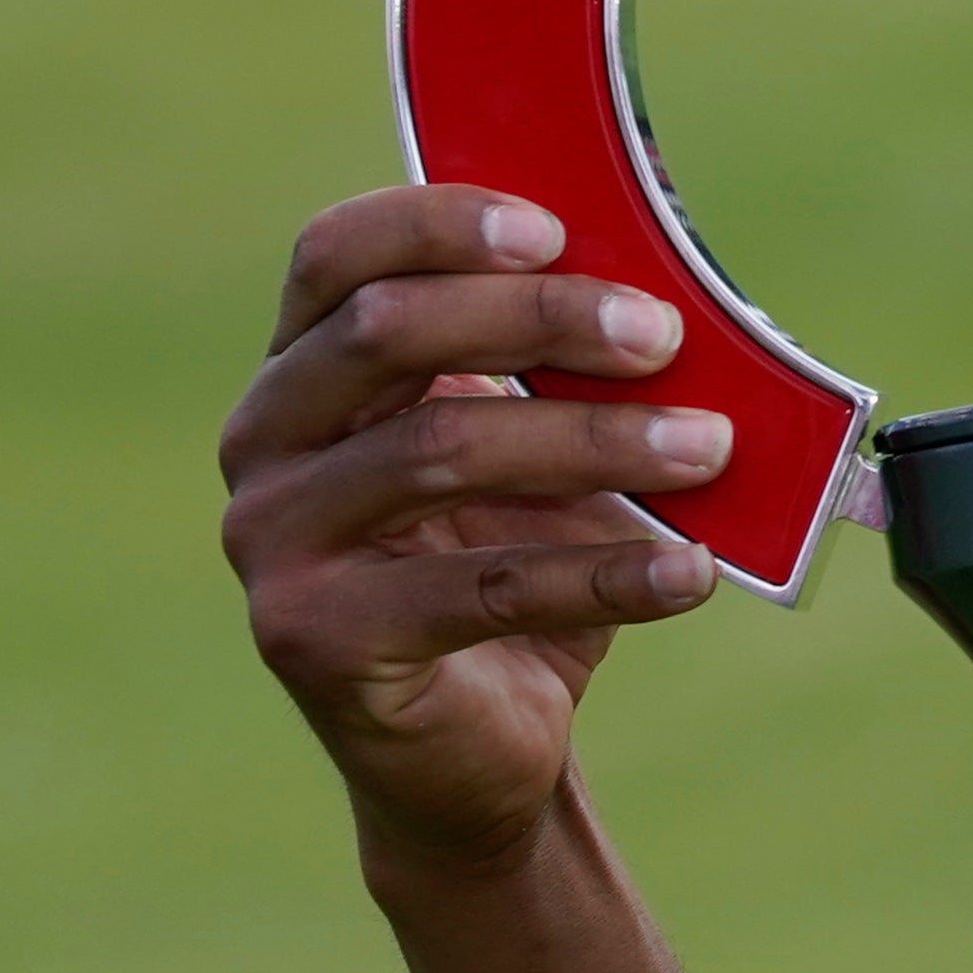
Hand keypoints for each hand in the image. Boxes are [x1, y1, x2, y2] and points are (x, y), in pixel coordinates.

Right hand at [221, 185, 728, 870]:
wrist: (475, 749)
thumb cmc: (513, 564)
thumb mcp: (541, 454)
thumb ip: (571, 375)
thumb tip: (680, 305)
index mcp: (304, 370)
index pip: (337, 256)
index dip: (436, 223)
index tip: (554, 226)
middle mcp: (263, 443)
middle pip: (385, 333)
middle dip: (536, 319)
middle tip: (661, 336)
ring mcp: (275, 542)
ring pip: (438, 452)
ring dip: (592, 441)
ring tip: (709, 449)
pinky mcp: (317, 640)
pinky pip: (480, 589)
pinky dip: (603, 573)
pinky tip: (692, 571)